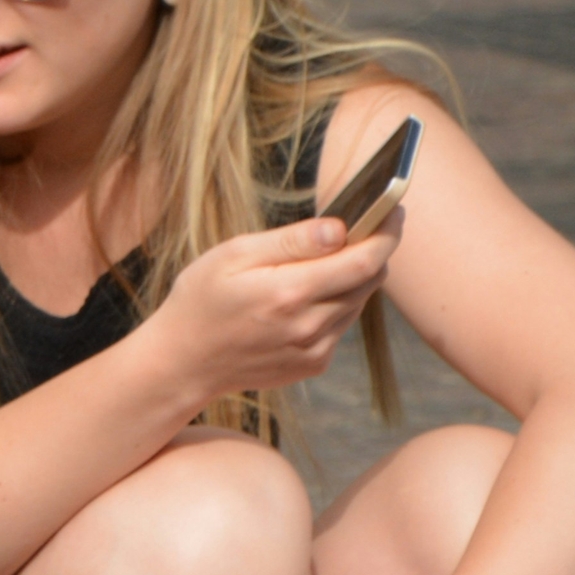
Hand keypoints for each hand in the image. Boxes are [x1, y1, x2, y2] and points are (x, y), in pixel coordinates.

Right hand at [148, 211, 397, 404]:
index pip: (365, 260)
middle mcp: (309, 326)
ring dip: (351, 279)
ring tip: (321, 265)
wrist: (180, 363)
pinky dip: (334, 306)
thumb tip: (340, 228)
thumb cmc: (199, 300)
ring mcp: (313, 350)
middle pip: (369, 280)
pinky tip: (302, 301)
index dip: (387, 233)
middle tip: (360, 230)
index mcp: (290, 292)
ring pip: (357, 303)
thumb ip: (291, 241)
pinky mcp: (311, 365)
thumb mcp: (232, 256)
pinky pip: (340, 327)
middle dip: (371, 252)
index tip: (393, 210)